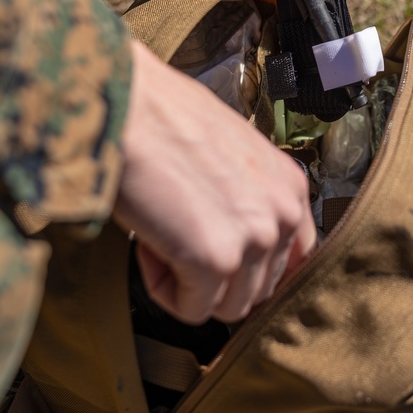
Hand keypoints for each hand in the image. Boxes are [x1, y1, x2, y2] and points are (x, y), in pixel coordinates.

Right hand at [113, 41, 316, 324]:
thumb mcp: (228, 153)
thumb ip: (248, 196)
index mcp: (291, 186)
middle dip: (211, 274)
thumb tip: (235, 241)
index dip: (246, 267)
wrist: (122, 103)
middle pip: (256, 290)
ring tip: (162, 231)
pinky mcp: (217, 260)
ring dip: (187, 281)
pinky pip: (191, 310)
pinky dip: (162, 287)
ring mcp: (255, 238)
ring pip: (226, 307)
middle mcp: (284, 213)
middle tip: (174, 229)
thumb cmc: (160, 118)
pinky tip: (148, 242)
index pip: (290, 260)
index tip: (211, 253)